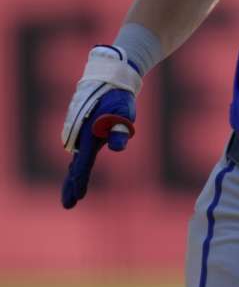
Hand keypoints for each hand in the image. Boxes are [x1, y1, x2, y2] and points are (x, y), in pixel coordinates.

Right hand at [60, 46, 140, 208]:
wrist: (109, 81)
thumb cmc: (118, 98)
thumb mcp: (122, 112)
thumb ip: (119, 131)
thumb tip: (117, 148)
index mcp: (88, 134)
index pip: (83, 164)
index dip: (80, 181)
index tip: (77, 197)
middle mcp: (80, 136)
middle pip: (75, 166)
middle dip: (71, 186)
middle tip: (68, 205)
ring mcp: (80, 134)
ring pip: (75, 161)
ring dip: (73, 178)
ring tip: (72, 195)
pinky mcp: (84, 131)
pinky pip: (80, 153)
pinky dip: (77, 166)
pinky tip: (76, 175)